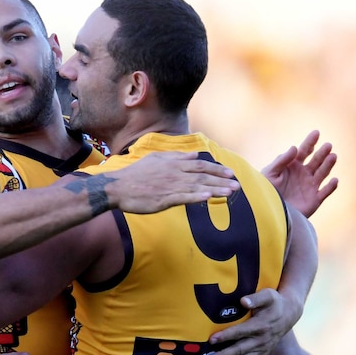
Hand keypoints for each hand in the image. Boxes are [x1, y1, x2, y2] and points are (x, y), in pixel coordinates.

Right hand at [112, 151, 239, 213]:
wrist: (118, 187)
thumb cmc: (135, 175)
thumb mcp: (156, 159)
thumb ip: (176, 157)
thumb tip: (194, 155)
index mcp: (173, 163)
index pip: (200, 166)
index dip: (216, 169)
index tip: (230, 173)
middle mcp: (174, 173)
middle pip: (203, 176)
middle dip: (221, 180)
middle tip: (237, 184)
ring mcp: (170, 186)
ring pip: (197, 186)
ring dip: (215, 189)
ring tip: (231, 192)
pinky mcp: (164, 198)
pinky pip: (184, 197)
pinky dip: (197, 197)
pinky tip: (209, 198)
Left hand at [207, 288, 300, 354]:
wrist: (289, 313)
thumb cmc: (274, 302)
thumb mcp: (268, 295)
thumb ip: (255, 299)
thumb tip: (243, 301)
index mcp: (260, 326)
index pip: (239, 332)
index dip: (225, 336)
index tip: (211, 340)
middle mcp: (261, 340)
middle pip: (239, 349)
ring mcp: (262, 348)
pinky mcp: (263, 353)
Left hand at [262, 130, 337, 217]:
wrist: (268, 212)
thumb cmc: (266, 191)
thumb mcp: (269, 174)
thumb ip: (281, 161)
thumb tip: (294, 148)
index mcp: (293, 166)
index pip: (304, 151)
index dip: (310, 142)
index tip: (316, 132)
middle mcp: (304, 174)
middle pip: (316, 160)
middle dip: (322, 152)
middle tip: (328, 145)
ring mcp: (310, 186)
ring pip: (323, 173)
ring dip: (328, 165)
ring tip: (333, 156)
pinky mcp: (315, 200)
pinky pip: (325, 192)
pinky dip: (331, 187)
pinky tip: (334, 180)